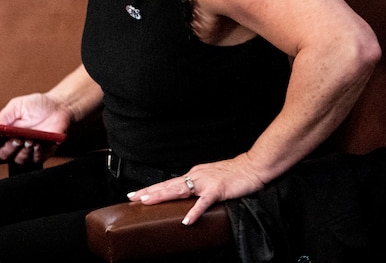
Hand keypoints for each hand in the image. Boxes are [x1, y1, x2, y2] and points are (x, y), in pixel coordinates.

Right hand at [0, 93, 71, 164]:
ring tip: (30, 139)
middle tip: (16, 139)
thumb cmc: (38, 105)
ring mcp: (26, 149)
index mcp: (4, 130)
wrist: (58, 107)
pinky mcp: (40, 153)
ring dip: (23, 151)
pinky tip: (38, 143)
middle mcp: (13, 141)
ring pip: (18, 159)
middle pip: (3, 154)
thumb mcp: (18, 105)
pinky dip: (36, 153)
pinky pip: (35, 160)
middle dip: (8, 148)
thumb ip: (4, 115)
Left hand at [127, 153, 265, 225]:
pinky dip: (194, 211)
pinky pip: (203, 203)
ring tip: (147, 202)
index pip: (169, 183)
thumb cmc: (234, 174)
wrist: (253, 167)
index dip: (153, 188)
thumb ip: (199, 186)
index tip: (137, 194)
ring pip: (179, 190)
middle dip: (149, 192)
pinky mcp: (218, 190)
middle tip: (132, 197)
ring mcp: (206, 182)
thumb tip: (188, 196)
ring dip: (162, 196)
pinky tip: (186, 220)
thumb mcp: (211, 178)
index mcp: (194, 174)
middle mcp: (196, 176)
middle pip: (168, 185)